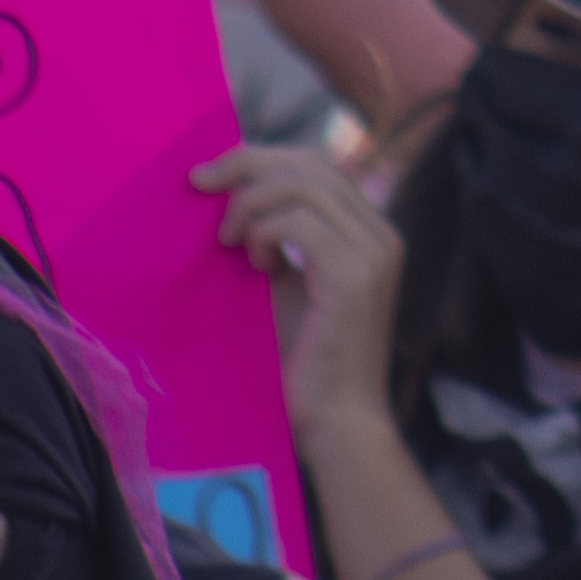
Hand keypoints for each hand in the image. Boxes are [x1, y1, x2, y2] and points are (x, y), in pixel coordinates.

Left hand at [193, 142, 405, 433]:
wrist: (333, 421)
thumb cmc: (300, 360)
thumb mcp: (283, 281)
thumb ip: (273, 236)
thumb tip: (225, 188)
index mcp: (368, 230)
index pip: (316, 163)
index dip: (259, 158)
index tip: (207, 177)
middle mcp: (381, 234)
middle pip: (309, 162)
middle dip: (245, 166)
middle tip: (199, 189)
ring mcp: (374, 253)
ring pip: (302, 185)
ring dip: (250, 206)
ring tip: (232, 246)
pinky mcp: (356, 277)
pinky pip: (300, 223)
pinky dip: (264, 233)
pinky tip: (255, 265)